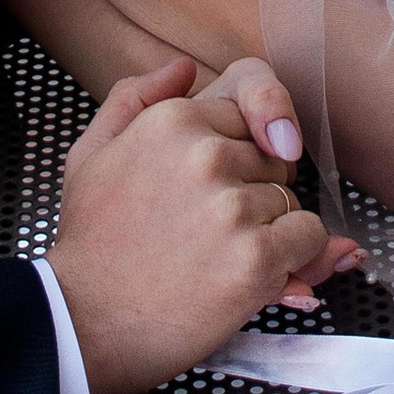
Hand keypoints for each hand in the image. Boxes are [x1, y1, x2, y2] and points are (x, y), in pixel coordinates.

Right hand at [47, 58, 358, 393]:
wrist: (84, 325)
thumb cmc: (89, 246)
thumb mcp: (90, 154)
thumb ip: (135, 99)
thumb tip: (184, 68)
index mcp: (172, 120)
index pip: (247, 117)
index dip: (235, 157)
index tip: (208, 189)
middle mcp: (205, 154)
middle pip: (274, 160)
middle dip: (253, 193)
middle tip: (203, 230)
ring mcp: (233, 205)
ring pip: (292, 202)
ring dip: (268, 232)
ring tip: (213, 257)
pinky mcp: (255, 256)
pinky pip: (309, 239)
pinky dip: (293, 262)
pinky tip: (246, 276)